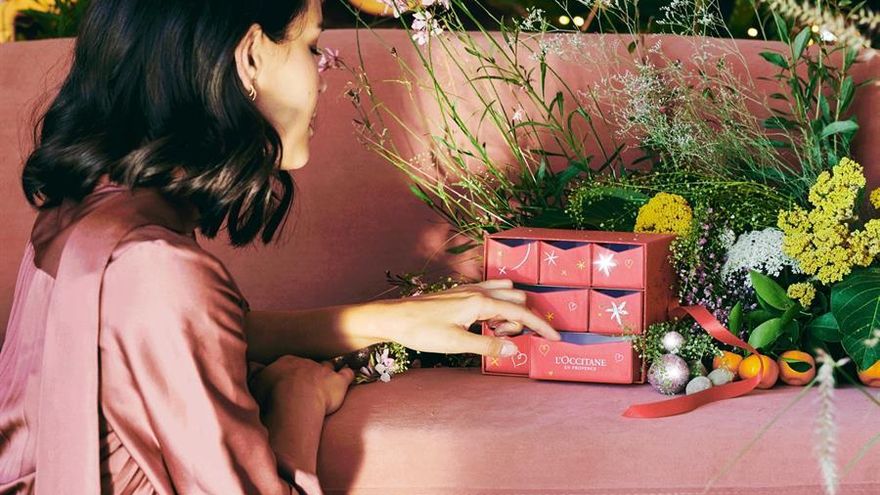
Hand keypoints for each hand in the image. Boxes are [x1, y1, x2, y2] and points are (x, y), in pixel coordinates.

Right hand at [250, 355, 354, 415]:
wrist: (294, 399)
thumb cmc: (273, 394)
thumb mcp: (257, 383)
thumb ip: (257, 376)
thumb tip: (252, 369)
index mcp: (287, 362)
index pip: (290, 363)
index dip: (291, 372)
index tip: (290, 380)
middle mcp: (306, 363)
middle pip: (309, 364)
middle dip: (308, 372)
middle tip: (307, 383)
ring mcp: (324, 370)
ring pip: (328, 365)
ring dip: (329, 370)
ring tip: (329, 376)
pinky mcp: (338, 381)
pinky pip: (347, 373)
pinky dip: (349, 373)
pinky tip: (350, 373)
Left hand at [370, 279, 559, 357]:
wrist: (394, 318)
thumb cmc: (422, 330)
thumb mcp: (456, 344)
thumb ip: (488, 344)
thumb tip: (515, 348)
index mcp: (480, 302)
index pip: (521, 313)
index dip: (540, 326)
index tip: (556, 338)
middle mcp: (478, 291)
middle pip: (517, 299)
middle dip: (521, 320)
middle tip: (505, 339)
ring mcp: (469, 290)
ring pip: (504, 294)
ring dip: (509, 312)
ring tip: (492, 333)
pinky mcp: (461, 293)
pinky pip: (490, 294)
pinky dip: (497, 307)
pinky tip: (484, 323)